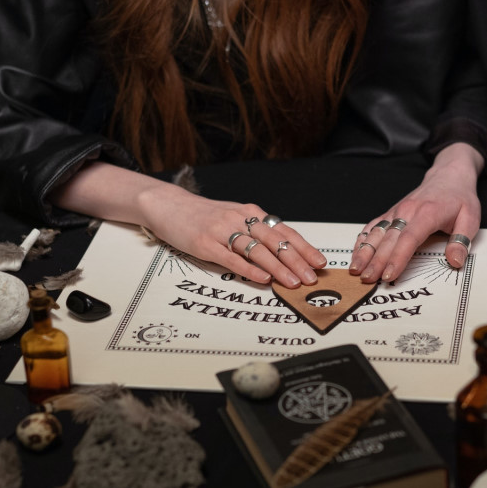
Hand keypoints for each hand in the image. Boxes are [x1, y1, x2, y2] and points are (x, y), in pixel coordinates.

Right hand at [50, 162, 325, 287]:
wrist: (168, 205)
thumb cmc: (204, 215)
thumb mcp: (234, 217)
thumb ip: (256, 232)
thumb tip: (284, 251)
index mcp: (251, 213)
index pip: (284, 232)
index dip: (304, 248)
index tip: (319, 262)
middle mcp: (240, 219)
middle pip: (275, 242)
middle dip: (297, 261)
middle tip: (312, 278)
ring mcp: (222, 231)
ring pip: (257, 251)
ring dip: (278, 268)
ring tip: (293, 282)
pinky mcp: (205, 244)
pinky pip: (231, 258)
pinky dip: (248, 269)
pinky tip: (262, 279)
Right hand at [349, 143, 482, 282]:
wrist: (448, 176)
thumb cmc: (459, 198)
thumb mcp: (471, 218)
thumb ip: (462, 241)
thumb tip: (454, 261)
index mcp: (428, 213)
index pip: (409, 238)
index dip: (397, 258)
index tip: (389, 275)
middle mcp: (407, 211)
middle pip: (388, 239)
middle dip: (376, 261)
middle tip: (367, 280)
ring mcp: (396, 211)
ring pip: (376, 233)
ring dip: (364, 252)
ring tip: (355, 270)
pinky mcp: (391, 213)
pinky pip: (372, 226)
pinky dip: (362, 240)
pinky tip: (355, 254)